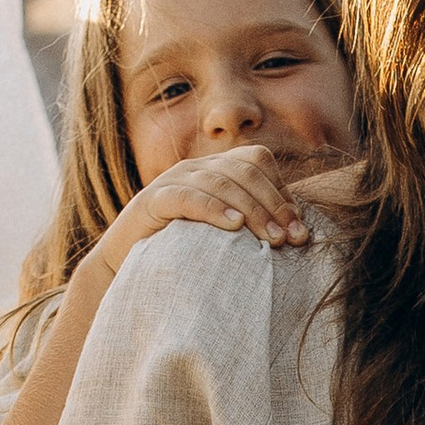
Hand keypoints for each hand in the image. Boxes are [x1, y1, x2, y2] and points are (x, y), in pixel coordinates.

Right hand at [104, 143, 312, 257]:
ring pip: (220, 182)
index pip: (257, 162)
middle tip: (290, 239)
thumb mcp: (222, 232)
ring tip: (271, 239)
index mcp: (216, 168)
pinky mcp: (153, 200)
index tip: (299, 230)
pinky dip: (214, 209)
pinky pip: (188, 197)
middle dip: (273, 205)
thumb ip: (252, 223)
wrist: (125, 262)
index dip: (282, 192)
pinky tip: (234, 226)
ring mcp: (173, 180)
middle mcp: (196, 167)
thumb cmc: (183, 248)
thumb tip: (299, 233)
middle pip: (244, 171)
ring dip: (251, 210)